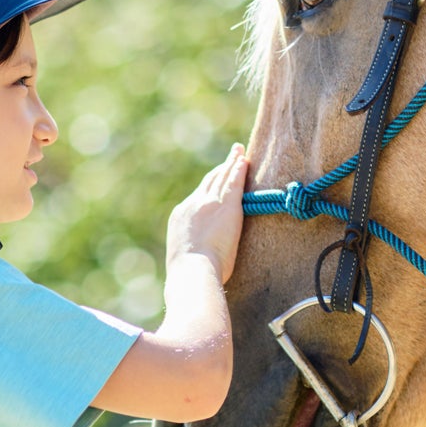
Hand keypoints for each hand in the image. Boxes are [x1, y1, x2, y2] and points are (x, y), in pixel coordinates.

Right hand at [167, 144, 247, 282]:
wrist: (192, 271)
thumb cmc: (190, 274)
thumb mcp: (185, 257)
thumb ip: (191, 249)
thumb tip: (194, 258)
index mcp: (181, 216)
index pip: (198, 195)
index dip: (209, 185)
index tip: (215, 178)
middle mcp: (193, 204)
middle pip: (210, 181)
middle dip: (220, 169)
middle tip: (230, 157)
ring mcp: (210, 203)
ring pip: (222, 177)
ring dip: (231, 163)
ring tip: (239, 152)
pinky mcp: (227, 206)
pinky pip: (234, 182)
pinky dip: (239, 170)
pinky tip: (244, 161)